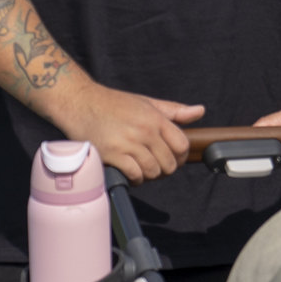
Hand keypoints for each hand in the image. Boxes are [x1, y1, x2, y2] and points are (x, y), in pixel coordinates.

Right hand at [53, 82, 201, 181]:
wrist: (80, 102)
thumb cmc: (114, 103)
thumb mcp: (147, 102)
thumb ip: (175, 110)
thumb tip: (200, 111)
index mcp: (155, 118)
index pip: (182, 145)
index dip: (181, 156)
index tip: (173, 158)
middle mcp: (144, 131)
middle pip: (169, 163)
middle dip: (165, 169)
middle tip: (156, 165)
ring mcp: (128, 144)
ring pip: (153, 171)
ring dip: (149, 175)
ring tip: (142, 168)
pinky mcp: (112, 155)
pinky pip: (134, 175)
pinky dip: (135, 178)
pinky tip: (130, 172)